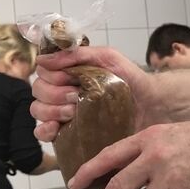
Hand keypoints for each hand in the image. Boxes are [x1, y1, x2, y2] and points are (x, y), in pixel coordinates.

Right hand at [31, 46, 159, 140]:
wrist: (151, 106)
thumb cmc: (132, 80)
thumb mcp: (109, 58)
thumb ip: (78, 54)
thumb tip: (43, 59)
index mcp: (70, 73)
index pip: (43, 71)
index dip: (52, 75)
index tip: (70, 79)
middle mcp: (63, 92)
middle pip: (38, 91)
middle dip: (54, 93)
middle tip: (76, 96)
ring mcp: (65, 113)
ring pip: (38, 110)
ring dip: (52, 110)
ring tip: (74, 111)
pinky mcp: (69, 134)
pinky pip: (42, 133)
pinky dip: (44, 130)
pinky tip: (57, 127)